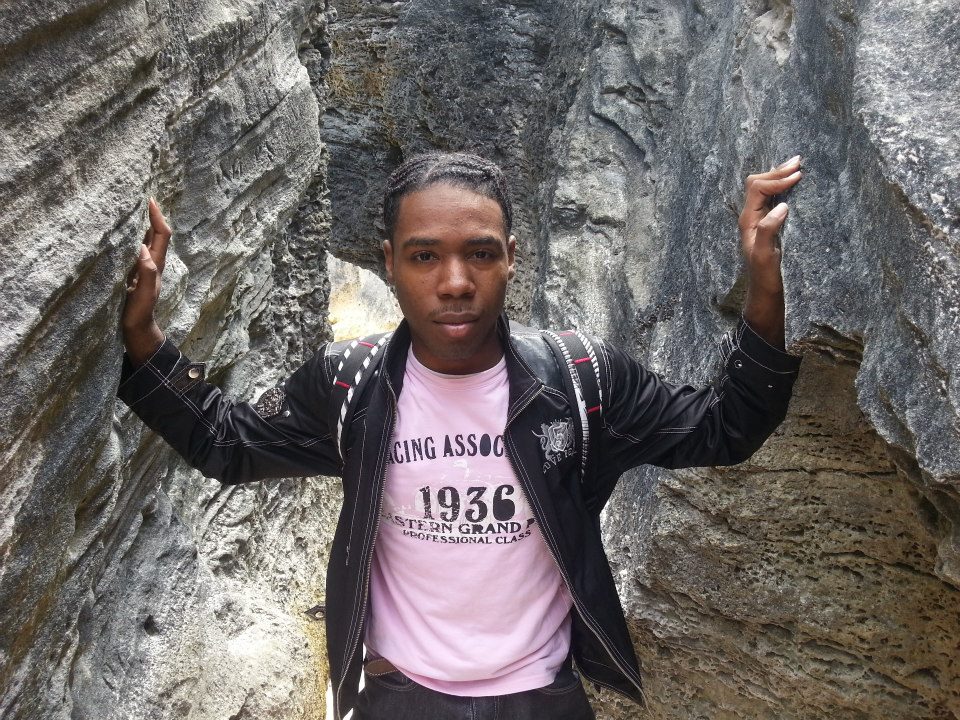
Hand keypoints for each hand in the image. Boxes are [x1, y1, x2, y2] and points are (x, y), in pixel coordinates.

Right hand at [122, 198, 169, 365]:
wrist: (137, 328)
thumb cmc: (141, 312)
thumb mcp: (144, 294)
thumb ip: (146, 272)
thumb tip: (143, 247)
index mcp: (156, 264)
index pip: (161, 235)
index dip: (157, 217)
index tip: (150, 200)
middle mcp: (152, 262)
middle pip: (156, 234)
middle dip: (151, 216)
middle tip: (141, 197)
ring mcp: (143, 267)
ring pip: (146, 240)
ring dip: (142, 224)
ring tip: (132, 208)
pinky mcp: (133, 272)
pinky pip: (135, 249)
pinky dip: (132, 237)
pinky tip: (122, 233)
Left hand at [738, 155, 802, 347]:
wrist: (766, 293)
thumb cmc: (765, 277)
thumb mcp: (766, 256)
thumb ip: (769, 231)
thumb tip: (781, 206)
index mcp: (748, 221)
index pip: (757, 188)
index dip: (776, 179)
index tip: (798, 176)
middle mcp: (751, 218)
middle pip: (758, 184)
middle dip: (777, 171)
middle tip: (799, 162)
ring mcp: (759, 221)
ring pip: (765, 190)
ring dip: (779, 177)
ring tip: (797, 168)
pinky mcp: (769, 226)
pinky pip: (772, 200)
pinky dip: (783, 188)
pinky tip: (796, 186)